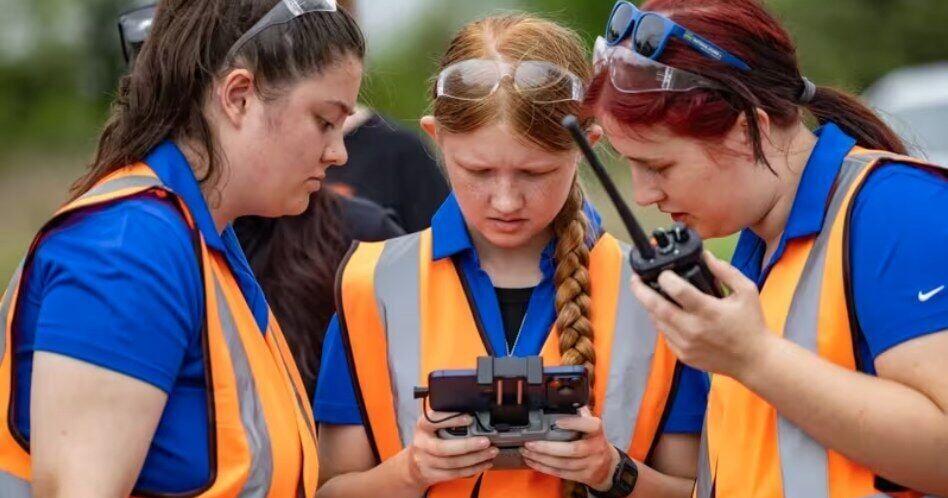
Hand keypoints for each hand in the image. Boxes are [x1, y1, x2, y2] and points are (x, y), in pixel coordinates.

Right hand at [403, 411, 496, 489]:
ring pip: (452, 463)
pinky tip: (484, 463)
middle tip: (486, 441)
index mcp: (422, 426)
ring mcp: (426, 461)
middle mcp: (422, 443)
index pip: (433, 420)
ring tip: (490, 452)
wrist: (414, 463)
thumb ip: (447, 419)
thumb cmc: (429, 439)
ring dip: (475, 458)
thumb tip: (475, 414)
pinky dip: (472, 469)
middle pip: (443, 448)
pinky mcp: (432, 474)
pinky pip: (455, 474)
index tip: (470, 418)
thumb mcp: (432, 425)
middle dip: (467, 445)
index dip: (451, 419)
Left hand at [519, 407, 620, 491]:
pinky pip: (561, 473)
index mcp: (597, 432)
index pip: (590, 426)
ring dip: (542, 459)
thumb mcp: (593, 427)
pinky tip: (532, 462)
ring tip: (526, 452)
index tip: (557, 422)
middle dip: (547, 447)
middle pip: (572, 450)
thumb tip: (569, 401)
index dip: (573, 424)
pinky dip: (544, 468)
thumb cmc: (595, 442)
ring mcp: (589, 464)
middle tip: (530, 443)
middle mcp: (595, 448)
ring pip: (563, 464)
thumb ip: (582, 416)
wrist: (608, 467)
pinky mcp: (582, 476)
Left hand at [629, 251, 772, 379]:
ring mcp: (686, 344)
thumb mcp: (746, 291)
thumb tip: (705, 256)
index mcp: (709, 311)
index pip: (678, 291)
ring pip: (657, 321)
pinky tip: (665, 313)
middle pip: (658, 307)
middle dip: (641, 291)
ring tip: (648, 294)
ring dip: (650, 307)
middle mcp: (694, 329)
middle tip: (635, 280)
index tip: (663, 271)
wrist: (754, 360)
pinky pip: (664, 335)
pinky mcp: (683, 355)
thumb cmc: (751, 324)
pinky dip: (661, 322)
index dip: (665, 278)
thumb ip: (725, 271)